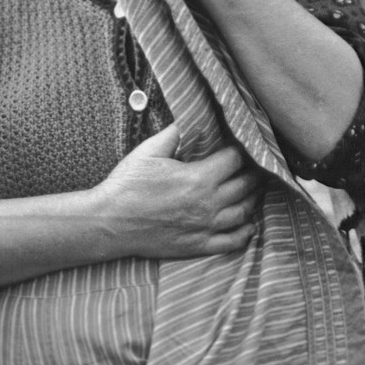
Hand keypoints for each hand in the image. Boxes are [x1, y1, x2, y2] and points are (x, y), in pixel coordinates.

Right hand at [92, 123, 260, 258]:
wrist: (110, 222)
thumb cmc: (127, 185)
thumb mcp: (149, 151)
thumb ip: (174, 133)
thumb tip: (190, 118)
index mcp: (199, 178)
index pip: (236, 159)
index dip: (240, 150)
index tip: (239, 147)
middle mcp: (208, 203)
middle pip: (246, 185)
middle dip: (253, 173)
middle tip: (254, 167)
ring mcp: (205, 227)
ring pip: (244, 212)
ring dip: (253, 199)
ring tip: (254, 190)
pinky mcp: (199, 246)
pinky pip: (233, 241)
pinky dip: (245, 233)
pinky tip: (249, 225)